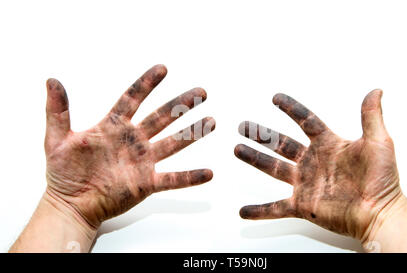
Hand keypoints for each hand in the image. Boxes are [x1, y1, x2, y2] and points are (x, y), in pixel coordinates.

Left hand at [45, 64, 214, 228]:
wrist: (71, 203)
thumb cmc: (64, 172)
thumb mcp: (56, 139)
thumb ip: (58, 111)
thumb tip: (52, 81)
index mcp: (114, 126)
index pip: (133, 98)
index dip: (147, 83)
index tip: (162, 69)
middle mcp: (133, 140)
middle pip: (162, 117)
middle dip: (182, 104)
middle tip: (200, 92)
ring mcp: (143, 161)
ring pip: (173, 143)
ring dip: (192, 133)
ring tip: (210, 122)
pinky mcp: (147, 183)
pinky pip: (173, 179)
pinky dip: (190, 177)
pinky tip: (208, 173)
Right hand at [234, 90, 400, 240]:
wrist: (379, 213)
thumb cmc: (382, 180)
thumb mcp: (378, 143)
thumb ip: (371, 116)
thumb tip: (376, 90)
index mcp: (328, 145)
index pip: (305, 121)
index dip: (291, 108)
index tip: (275, 98)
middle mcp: (313, 162)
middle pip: (281, 143)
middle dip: (261, 134)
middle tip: (244, 126)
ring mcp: (305, 184)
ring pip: (273, 169)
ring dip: (254, 159)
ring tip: (237, 150)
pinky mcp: (303, 205)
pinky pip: (276, 208)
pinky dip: (259, 210)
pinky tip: (244, 211)